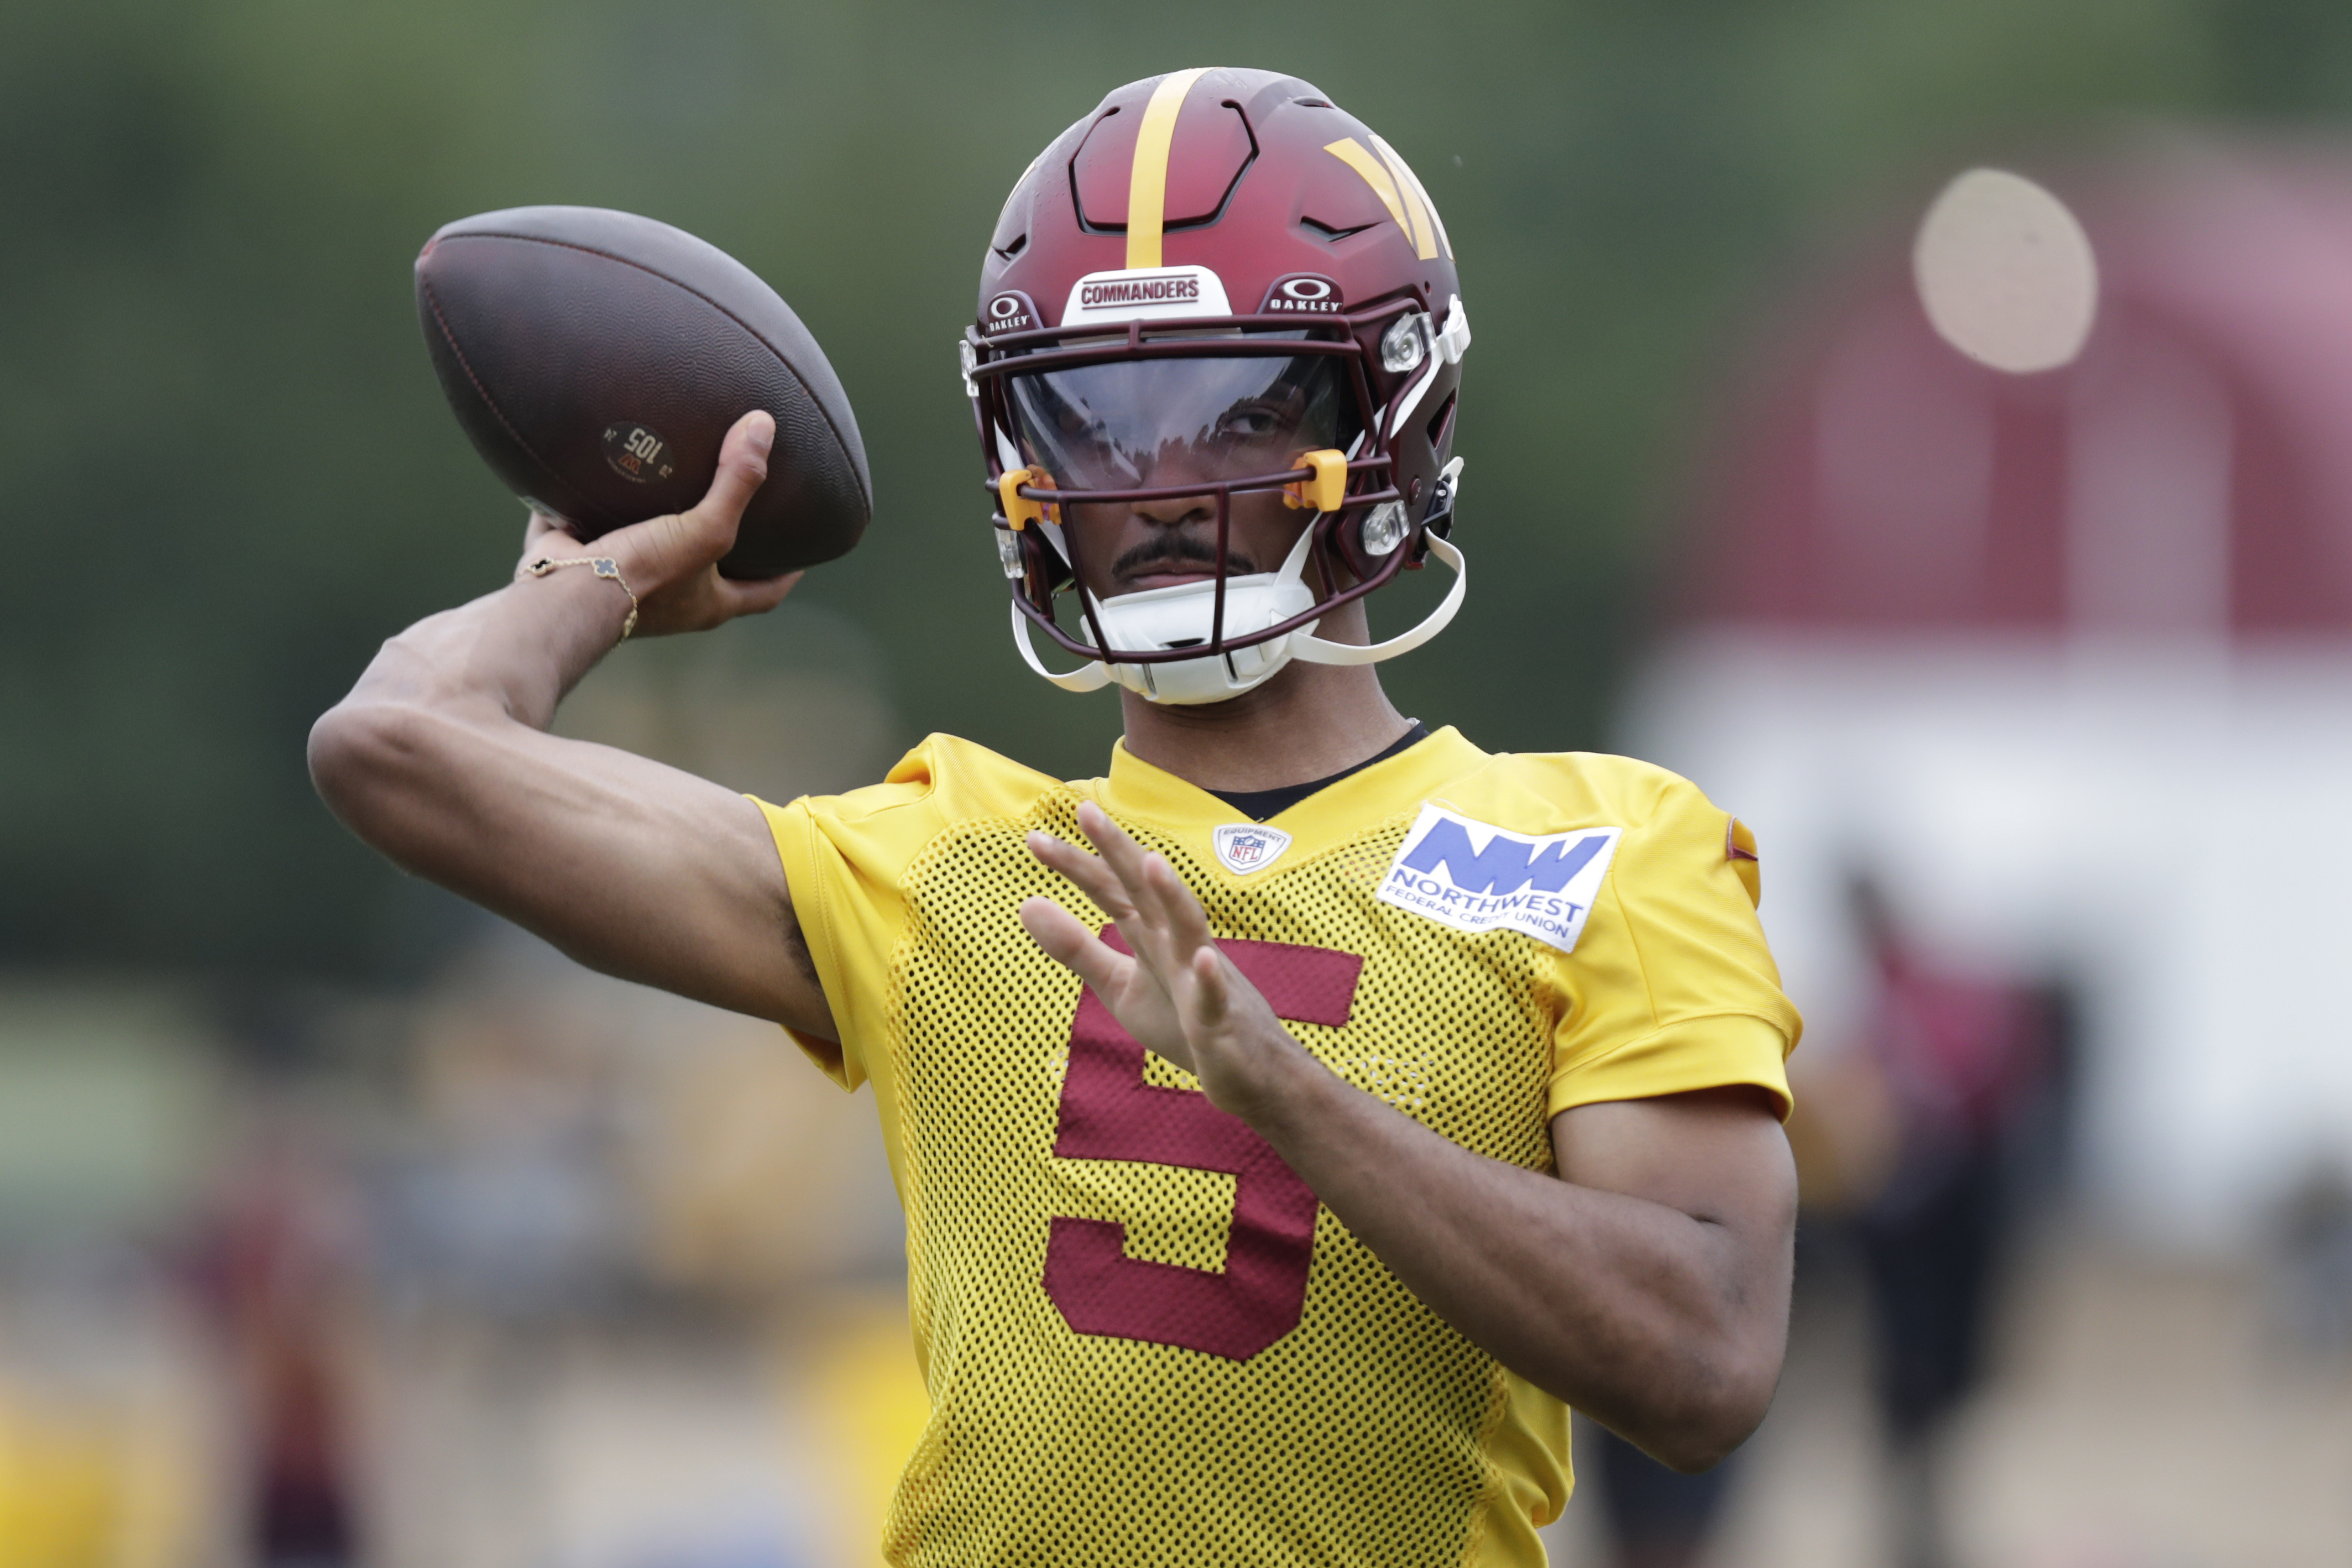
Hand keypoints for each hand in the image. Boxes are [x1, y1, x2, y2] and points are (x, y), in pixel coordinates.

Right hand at [518, 409, 801, 637]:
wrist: (567, 594)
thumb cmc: (646, 574)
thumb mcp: (706, 529)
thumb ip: (737, 482)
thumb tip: (763, 426)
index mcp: (707, 603)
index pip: (762, 595)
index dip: (784, 577)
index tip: (799, 558)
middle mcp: (671, 599)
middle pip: (710, 573)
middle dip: (723, 547)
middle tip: (738, 511)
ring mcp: (627, 580)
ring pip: (655, 547)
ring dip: (663, 520)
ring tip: (676, 478)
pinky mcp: (587, 557)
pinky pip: (600, 525)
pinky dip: (604, 502)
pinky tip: (610, 468)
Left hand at [1020, 802, 1304, 1117]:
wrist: (1250, 1072)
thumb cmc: (1183, 1021)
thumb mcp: (1118, 984)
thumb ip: (1075, 947)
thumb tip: (1026, 904)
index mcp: (1150, 935)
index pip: (1111, 891)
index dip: (1076, 865)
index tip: (1035, 838)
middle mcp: (1176, 944)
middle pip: (1145, 892)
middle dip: (1119, 852)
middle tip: (1086, 810)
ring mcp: (1201, 978)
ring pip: (1189, 929)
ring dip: (1173, 897)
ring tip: (1153, 863)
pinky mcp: (1220, 1019)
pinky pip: (1215, 997)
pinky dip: (1210, 980)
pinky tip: (1203, 960)